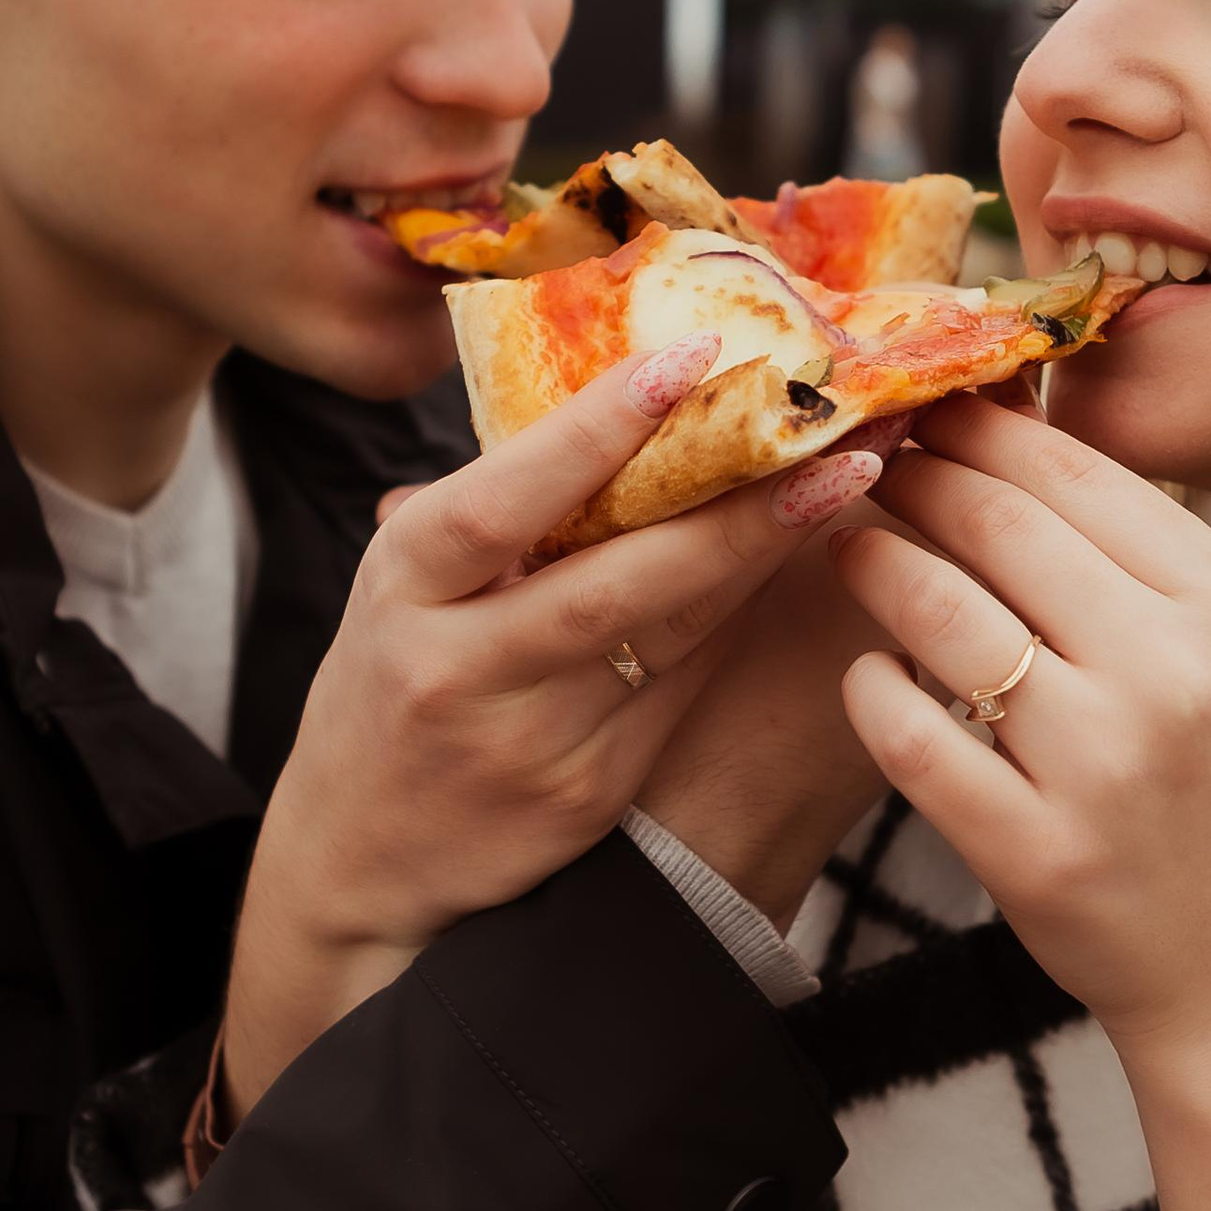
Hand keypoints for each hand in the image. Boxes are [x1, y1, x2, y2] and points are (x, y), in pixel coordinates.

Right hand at [220, 345, 883, 1117]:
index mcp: (405, 584)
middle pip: (615, 583)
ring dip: (765, 556)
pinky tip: (807, 569)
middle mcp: (460, 666)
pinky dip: (744, 623)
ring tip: (850, 481)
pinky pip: (683, 692)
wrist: (359, 854)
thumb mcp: (406, 581)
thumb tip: (629, 389)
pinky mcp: (585, 796)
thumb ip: (496, 506)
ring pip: (671, 639)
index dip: (598, 430)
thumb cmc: (397, 675)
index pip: (503, 500)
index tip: (697, 356)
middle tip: (837, 433)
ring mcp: (528, 742)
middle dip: (735, 507)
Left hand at [831, 394, 1210, 1210]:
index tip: (923, 402)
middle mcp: (1172, 672)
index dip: (981, 426)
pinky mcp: (1037, 852)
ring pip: (944, 615)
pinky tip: (865, 674)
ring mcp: (1103, 766)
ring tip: (846, 546)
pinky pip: (911, 737)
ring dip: (876, 565)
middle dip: (916, 477)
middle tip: (860, 457)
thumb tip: (1008, 428)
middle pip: (999, 523)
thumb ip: (1134, 554)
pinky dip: (872, 691)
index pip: (1077, 470)